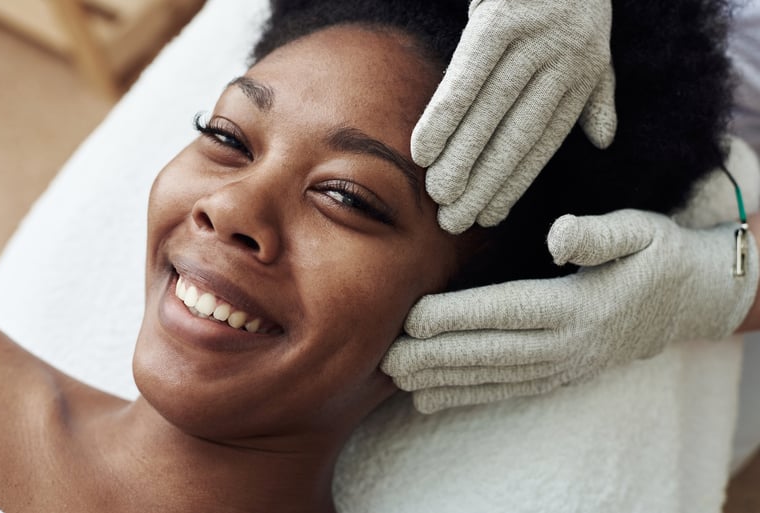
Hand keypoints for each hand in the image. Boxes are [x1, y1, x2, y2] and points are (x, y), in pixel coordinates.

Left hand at [381, 210, 757, 412]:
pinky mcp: (559, 376)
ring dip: (443, 381)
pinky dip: (467, 397)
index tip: (413, 318)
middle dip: (435, 356)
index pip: (507, 310)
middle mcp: (566, 343)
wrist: (690, 301)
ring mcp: (562, 366)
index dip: (458, 315)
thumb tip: (557, 235)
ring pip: (493, 377)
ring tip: (397, 381)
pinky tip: (431, 400)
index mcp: (577, 304)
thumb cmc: (657, 256)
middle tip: (386, 358)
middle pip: (490, 351)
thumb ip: (598, 234)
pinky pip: (507, 391)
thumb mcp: (639, 231)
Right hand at [413, 0, 615, 233]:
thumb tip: (602, 141)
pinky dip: (443, 116)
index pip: (543, 144)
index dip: (515, 184)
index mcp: (582, 76)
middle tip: (454, 222)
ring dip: (460, 159)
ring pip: (490, 115)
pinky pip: (467, 80)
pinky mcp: (501, 21)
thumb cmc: (569, 0)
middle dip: (484, 184)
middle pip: (516, 138)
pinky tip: (423, 148)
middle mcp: (563, 63)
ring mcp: (534, 41)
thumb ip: (598, 95)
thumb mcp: (597, 46)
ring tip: (436, 194)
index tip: (489, 217)